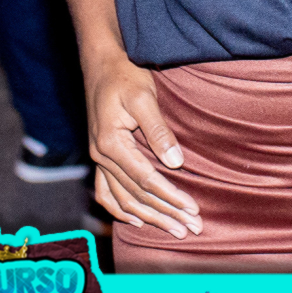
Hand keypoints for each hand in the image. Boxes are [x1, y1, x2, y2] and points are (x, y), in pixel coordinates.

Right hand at [84, 50, 202, 238]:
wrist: (100, 62)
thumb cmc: (124, 74)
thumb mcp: (143, 96)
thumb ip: (158, 130)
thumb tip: (175, 162)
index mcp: (110, 143)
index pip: (146, 180)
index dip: (170, 197)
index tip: (193, 210)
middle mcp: (101, 156)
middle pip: (136, 195)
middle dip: (165, 214)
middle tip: (192, 229)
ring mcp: (98, 158)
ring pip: (122, 199)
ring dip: (149, 217)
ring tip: (173, 230)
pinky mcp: (100, 155)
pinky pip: (105, 191)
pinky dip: (119, 208)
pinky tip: (136, 219)